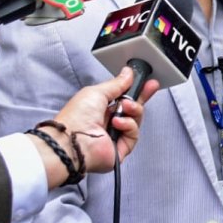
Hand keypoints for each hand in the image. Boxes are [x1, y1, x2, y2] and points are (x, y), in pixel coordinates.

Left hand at [35, 67, 159, 187]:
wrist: (72, 141)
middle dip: (142, 97)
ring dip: (133, 110)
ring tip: (123, 107)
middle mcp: (108, 123)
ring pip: (136, 120)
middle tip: (150, 87)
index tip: (146, 82)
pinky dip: (128, 126)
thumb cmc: (76, 117)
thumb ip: (116, 84)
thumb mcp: (97, 92)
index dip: (135, 90)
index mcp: (99, 109)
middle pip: (132, 109)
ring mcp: (114, 136)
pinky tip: (117, 124)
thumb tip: (128, 74)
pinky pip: (134, 135)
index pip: (123, 98)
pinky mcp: (120, 149)